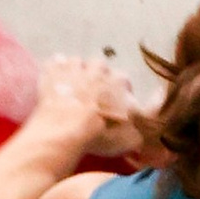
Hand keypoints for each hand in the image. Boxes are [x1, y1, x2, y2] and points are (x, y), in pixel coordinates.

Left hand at [33, 55, 147, 157]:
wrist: (64, 131)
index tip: (116, 102)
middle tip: (92, 92)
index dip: (120, 91)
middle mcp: (96, 70)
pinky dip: (55, 69)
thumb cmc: (98, 135)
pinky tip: (54, 81)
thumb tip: (147, 124)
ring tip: (72, 86)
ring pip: (77, 61)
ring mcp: (73, 69)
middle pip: (100, 65)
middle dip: (97, 75)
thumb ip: (140, 127)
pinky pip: (54, 62)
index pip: (124, 80)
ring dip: (76, 71)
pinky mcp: (52, 72)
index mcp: (117, 83)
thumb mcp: (128, 137)